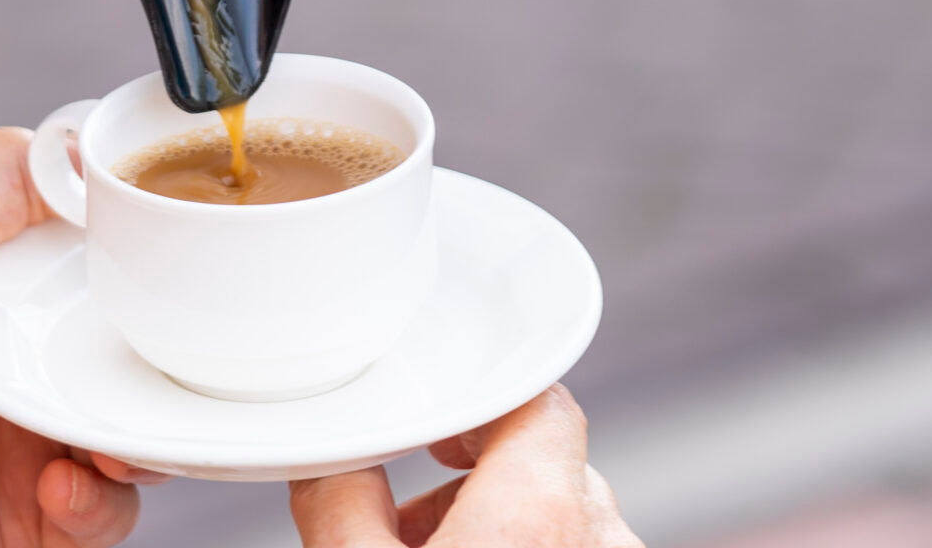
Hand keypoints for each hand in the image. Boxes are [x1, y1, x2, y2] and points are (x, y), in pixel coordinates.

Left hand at [0, 129, 160, 547]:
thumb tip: (85, 146)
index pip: (92, 275)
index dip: (135, 271)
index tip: (163, 268)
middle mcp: (11, 371)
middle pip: (125, 357)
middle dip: (153, 364)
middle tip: (148, 366)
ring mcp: (22, 449)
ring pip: (133, 436)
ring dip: (139, 436)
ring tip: (112, 437)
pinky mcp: (29, 520)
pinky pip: (106, 513)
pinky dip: (101, 500)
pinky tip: (59, 482)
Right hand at [290, 387, 642, 546]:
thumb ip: (340, 499)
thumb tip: (328, 459)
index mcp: (542, 509)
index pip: (540, 399)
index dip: (483, 397)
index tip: (437, 417)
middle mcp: (604, 539)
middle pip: (550, 462)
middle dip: (480, 472)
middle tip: (414, 502)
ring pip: (569, 519)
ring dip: (507, 522)